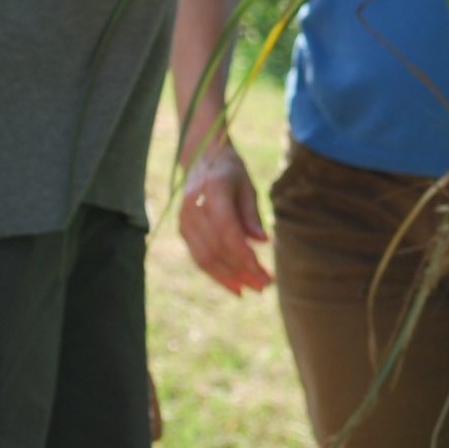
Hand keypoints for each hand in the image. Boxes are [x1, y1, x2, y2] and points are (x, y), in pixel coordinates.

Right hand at [179, 141, 271, 294]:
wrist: (201, 159)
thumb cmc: (230, 171)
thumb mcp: (248, 185)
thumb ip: (251, 214)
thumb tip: (262, 241)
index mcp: (213, 188)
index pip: (227, 229)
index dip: (244, 254)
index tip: (264, 271)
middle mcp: (193, 206)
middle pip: (217, 248)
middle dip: (242, 271)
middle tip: (265, 285)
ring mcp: (184, 220)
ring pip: (205, 258)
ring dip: (230, 278)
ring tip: (253, 288)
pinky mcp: (183, 230)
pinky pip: (199, 257)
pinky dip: (217, 274)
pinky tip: (235, 285)